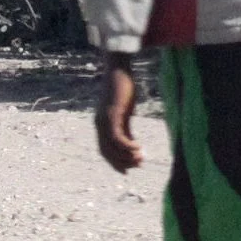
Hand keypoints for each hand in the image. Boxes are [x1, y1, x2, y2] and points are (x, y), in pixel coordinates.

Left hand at [95, 58, 142, 172]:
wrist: (117, 71)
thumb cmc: (122, 89)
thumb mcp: (125, 111)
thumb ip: (125, 126)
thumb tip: (132, 142)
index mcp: (101, 124)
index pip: (105, 150)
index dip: (115, 162)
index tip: (128, 169)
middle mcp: (99, 125)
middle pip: (107, 152)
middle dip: (121, 162)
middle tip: (138, 165)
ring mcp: (104, 121)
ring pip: (112, 147)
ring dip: (126, 156)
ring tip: (141, 158)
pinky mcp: (112, 115)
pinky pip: (118, 137)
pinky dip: (128, 146)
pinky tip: (139, 147)